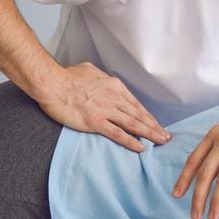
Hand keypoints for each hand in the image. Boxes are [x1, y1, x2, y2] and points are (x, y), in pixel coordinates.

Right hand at [37, 61, 169, 151]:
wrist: (52, 83)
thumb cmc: (67, 76)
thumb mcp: (91, 70)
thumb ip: (101, 77)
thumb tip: (102, 79)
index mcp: (114, 86)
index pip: (135, 104)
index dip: (147, 116)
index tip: (156, 124)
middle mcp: (114, 98)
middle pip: (139, 115)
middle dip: (154, 127)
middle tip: (166, 136)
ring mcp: (105, 110)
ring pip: (133, 124)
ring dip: (149, 134)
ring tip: (161, 142)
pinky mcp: (95, 122)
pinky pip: (117, 134)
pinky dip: (131, 142)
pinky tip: (141, 148)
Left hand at [172, 87, 218, 218]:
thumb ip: (218, 146)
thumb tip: (209, 170)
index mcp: (214, 134)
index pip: (193, 160)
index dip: (183, 179)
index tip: (176, 195)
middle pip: (205, 174)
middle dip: (198, 197)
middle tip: (194, 216)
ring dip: (216, 201)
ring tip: (212, 217)